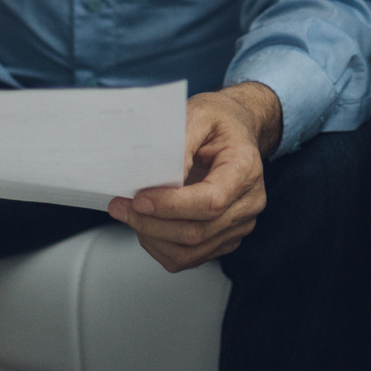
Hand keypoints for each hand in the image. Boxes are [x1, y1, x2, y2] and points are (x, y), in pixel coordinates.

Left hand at [107, 82, 280, 273]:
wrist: (237, 129)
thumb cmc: (219, 122)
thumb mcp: (199, 113)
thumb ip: (181, 141)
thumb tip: (159, 175)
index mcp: (245, 168)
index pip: (210, 202)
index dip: (171, 206)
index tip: (139, 199)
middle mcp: (249, 201)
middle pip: (197, 232)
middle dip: (152, 224)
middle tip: (121, 207)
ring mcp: (240, 224)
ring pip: (191, 251)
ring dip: (153, 238)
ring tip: (131, 216)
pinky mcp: (227, 237)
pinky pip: (191, 257)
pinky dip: (162, 247)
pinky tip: (149, 227)